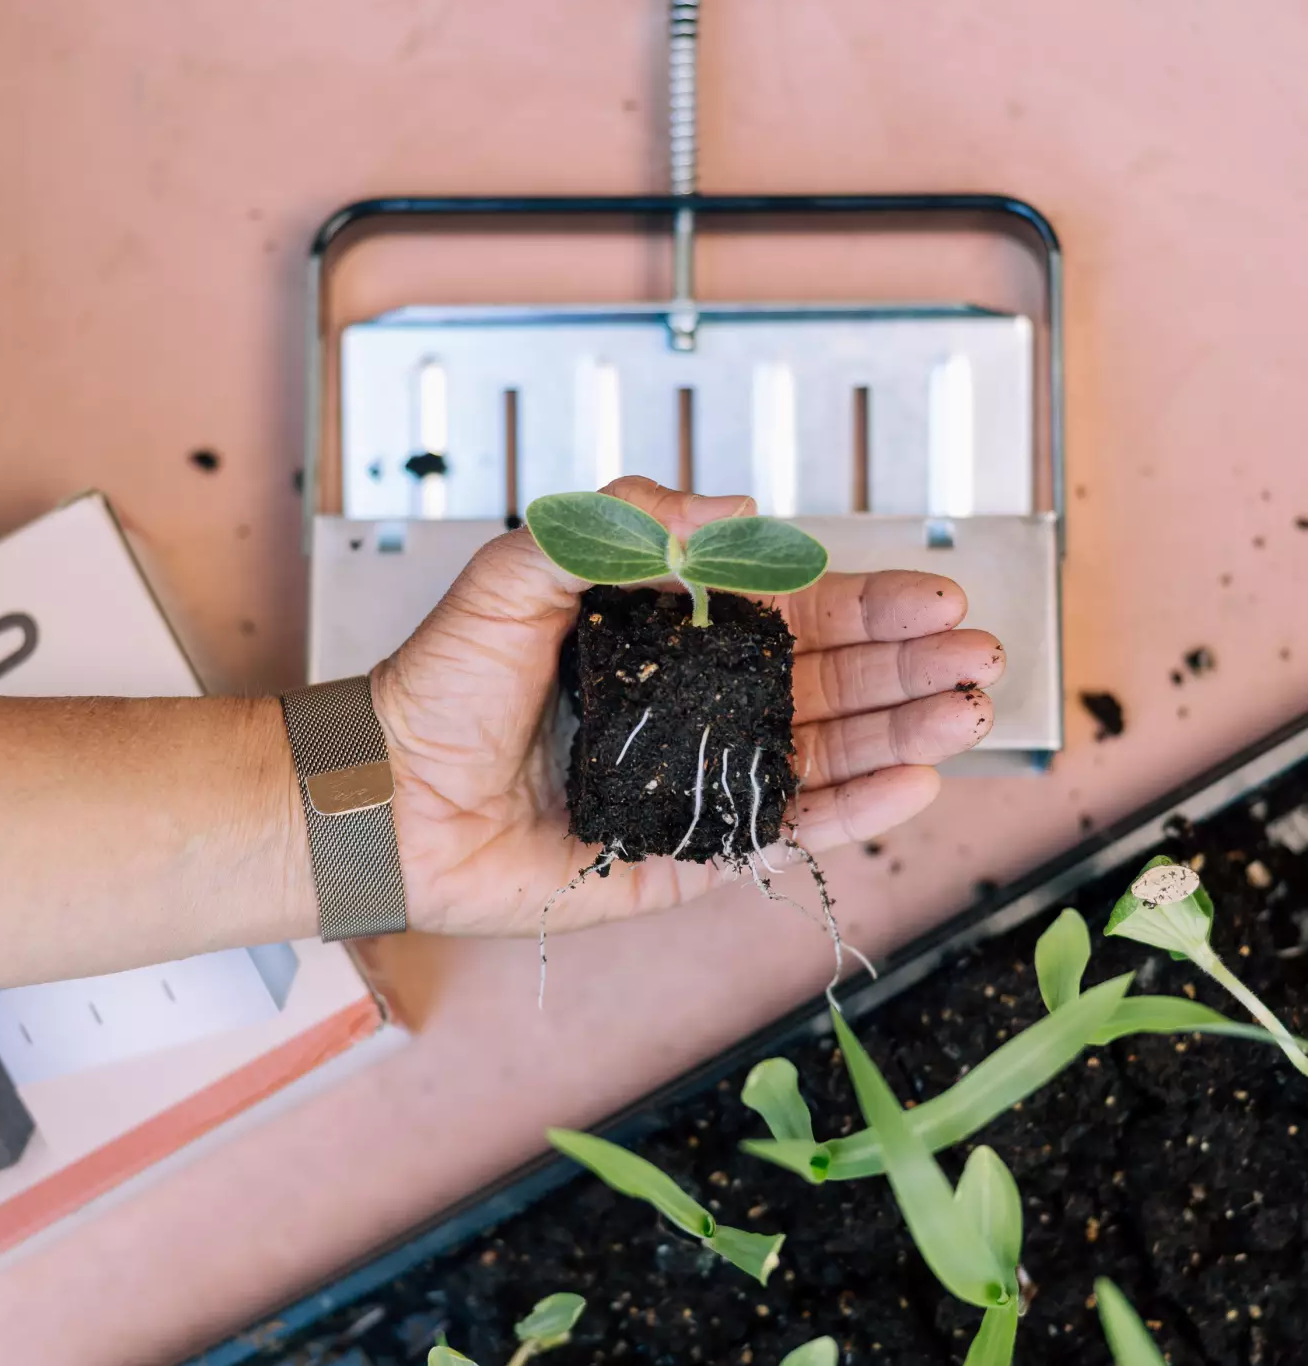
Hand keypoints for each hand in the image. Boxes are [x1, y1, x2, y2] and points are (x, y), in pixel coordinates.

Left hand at [371, 478, 1003, 937]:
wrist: (386, 799)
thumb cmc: (439, 687)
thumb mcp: (518, 572)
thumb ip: (617, 525)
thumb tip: (734, 509)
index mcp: (674, 638)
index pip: (797, 616)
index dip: (871, 605)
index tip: (936, 594)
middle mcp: (699, 710)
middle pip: (832, 684)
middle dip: (911, 669)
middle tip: (979, 658)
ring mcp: (701, 785)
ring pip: (825, 757)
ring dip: (902, 735)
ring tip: (967, 713)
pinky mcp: (689, 856)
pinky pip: (782, 833)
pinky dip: (849, 812)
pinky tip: (911, 784)